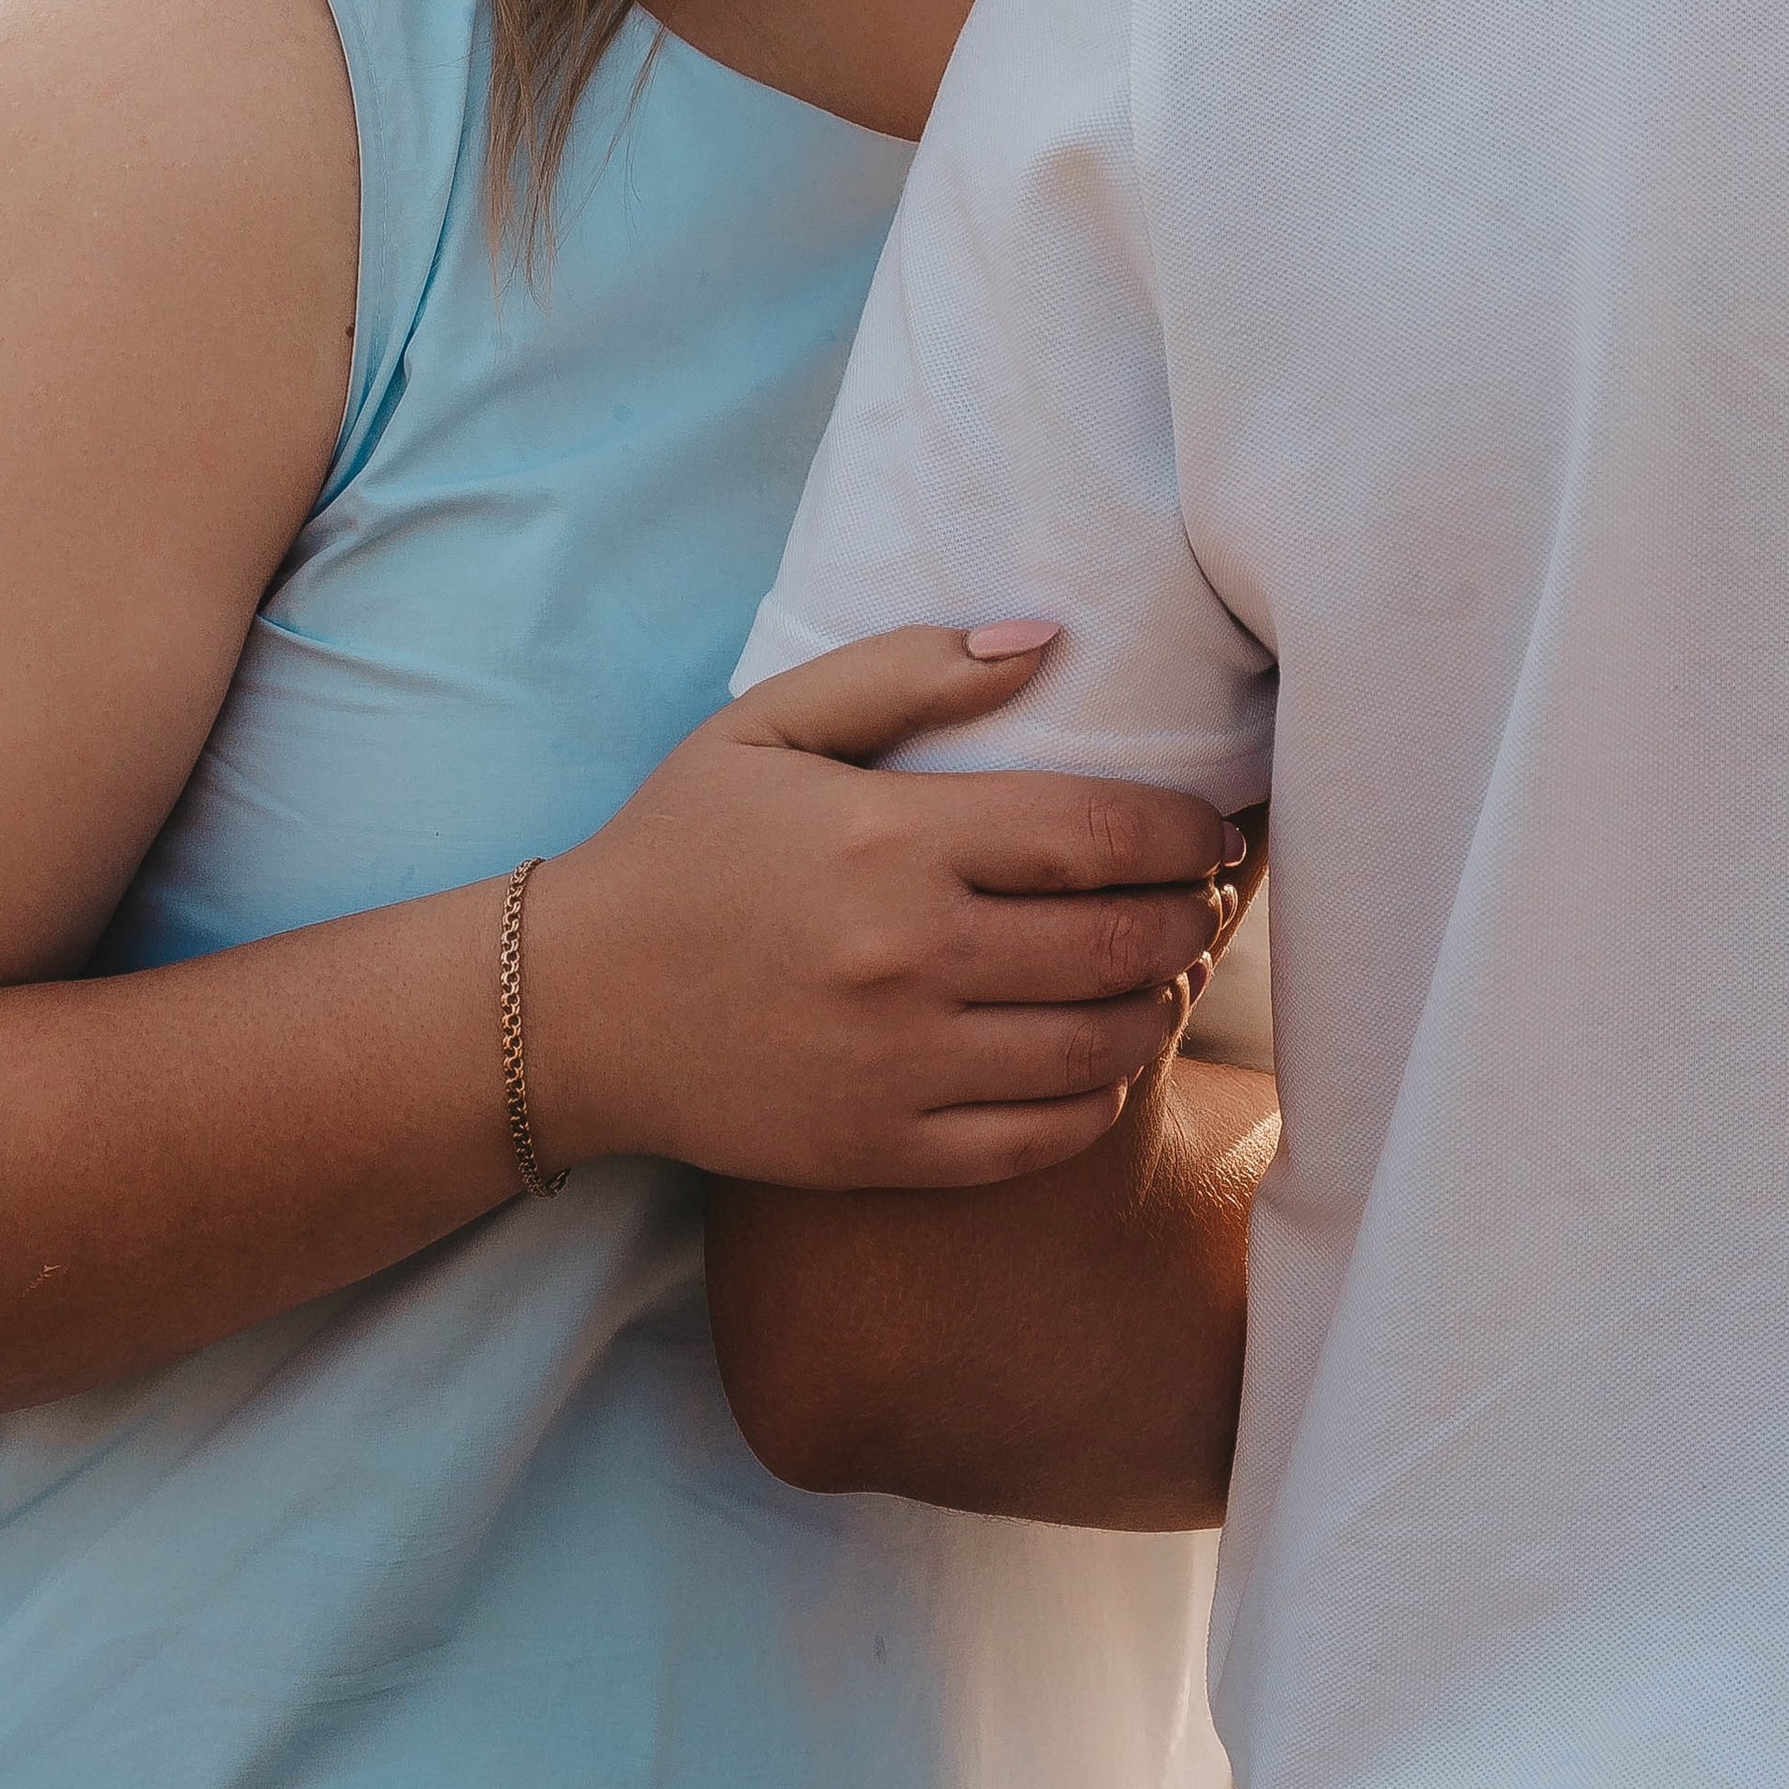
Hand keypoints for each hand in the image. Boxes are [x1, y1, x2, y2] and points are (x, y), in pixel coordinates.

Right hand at [528, 627, 1237, 1188]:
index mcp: (892, 839)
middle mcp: (908, 957)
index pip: (1099, 834)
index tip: (1214, 832)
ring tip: (1158, 977)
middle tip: (1203, 905)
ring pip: (1098, 1048)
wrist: (574, 1008)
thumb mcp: (771, 725)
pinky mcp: (885, 1150)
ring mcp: (899, 1065)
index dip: (1187, 833)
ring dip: (1156, 1008)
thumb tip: (1048, 639)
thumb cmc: (682, 846)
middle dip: (1191, 922)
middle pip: (1120, 944)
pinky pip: (1041, 1137)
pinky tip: (1095, 1059)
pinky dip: (1096, 1098)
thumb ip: (910, 668)